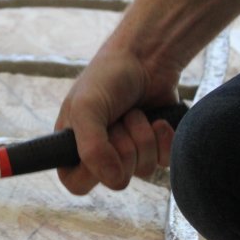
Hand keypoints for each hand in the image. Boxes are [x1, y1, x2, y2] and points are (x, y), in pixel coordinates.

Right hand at [55, 45, 180, 194]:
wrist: (147, 57)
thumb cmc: (108, 77)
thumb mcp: (87, 107)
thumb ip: (92, 148)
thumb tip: (115, 182)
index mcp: (74, 145)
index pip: (75, 183)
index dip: (90, 172)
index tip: (99, 150)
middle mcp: (100, 152)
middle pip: (116, 178)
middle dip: (124, 146)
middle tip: (119, 120)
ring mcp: (130, 151)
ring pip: (144, 170)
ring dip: (144, 137)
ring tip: (136, 112)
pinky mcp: (156, 146)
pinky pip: (166, 162)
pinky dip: (164, 139)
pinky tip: (158, 119)